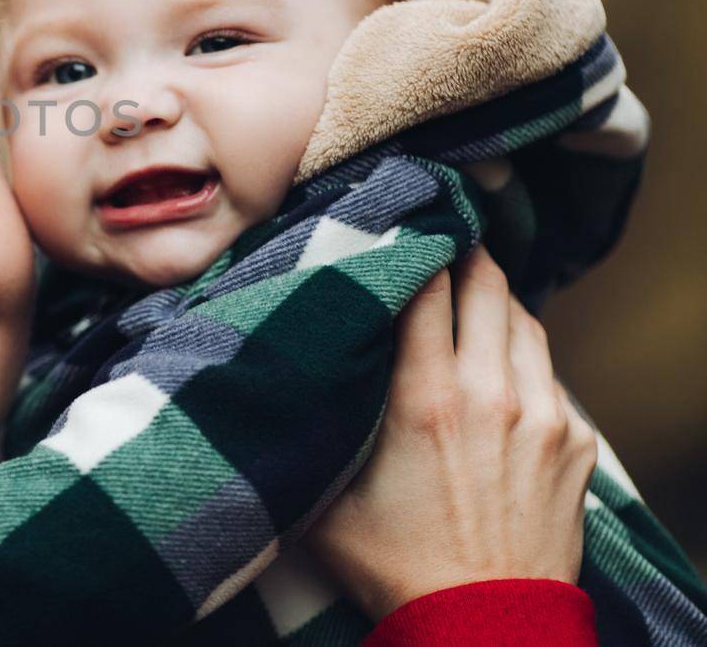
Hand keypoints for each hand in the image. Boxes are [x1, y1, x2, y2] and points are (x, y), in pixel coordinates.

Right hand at [304, 247, 596, 621]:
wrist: (482, 625)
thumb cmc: (394, 565)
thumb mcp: (324, 496)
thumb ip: (309, 430)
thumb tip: (262, 383)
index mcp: (424, 397)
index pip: (426, 282)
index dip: (410, 245)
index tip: (393, 230)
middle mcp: (490, 393)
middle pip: (486, 282)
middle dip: (459, 256)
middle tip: (433, 244)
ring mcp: (542, 415)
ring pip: (523, 319)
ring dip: (493, 300)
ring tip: (465, 296)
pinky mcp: (575, 442)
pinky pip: (547, 370)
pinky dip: (519, 353)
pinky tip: (494, 363)